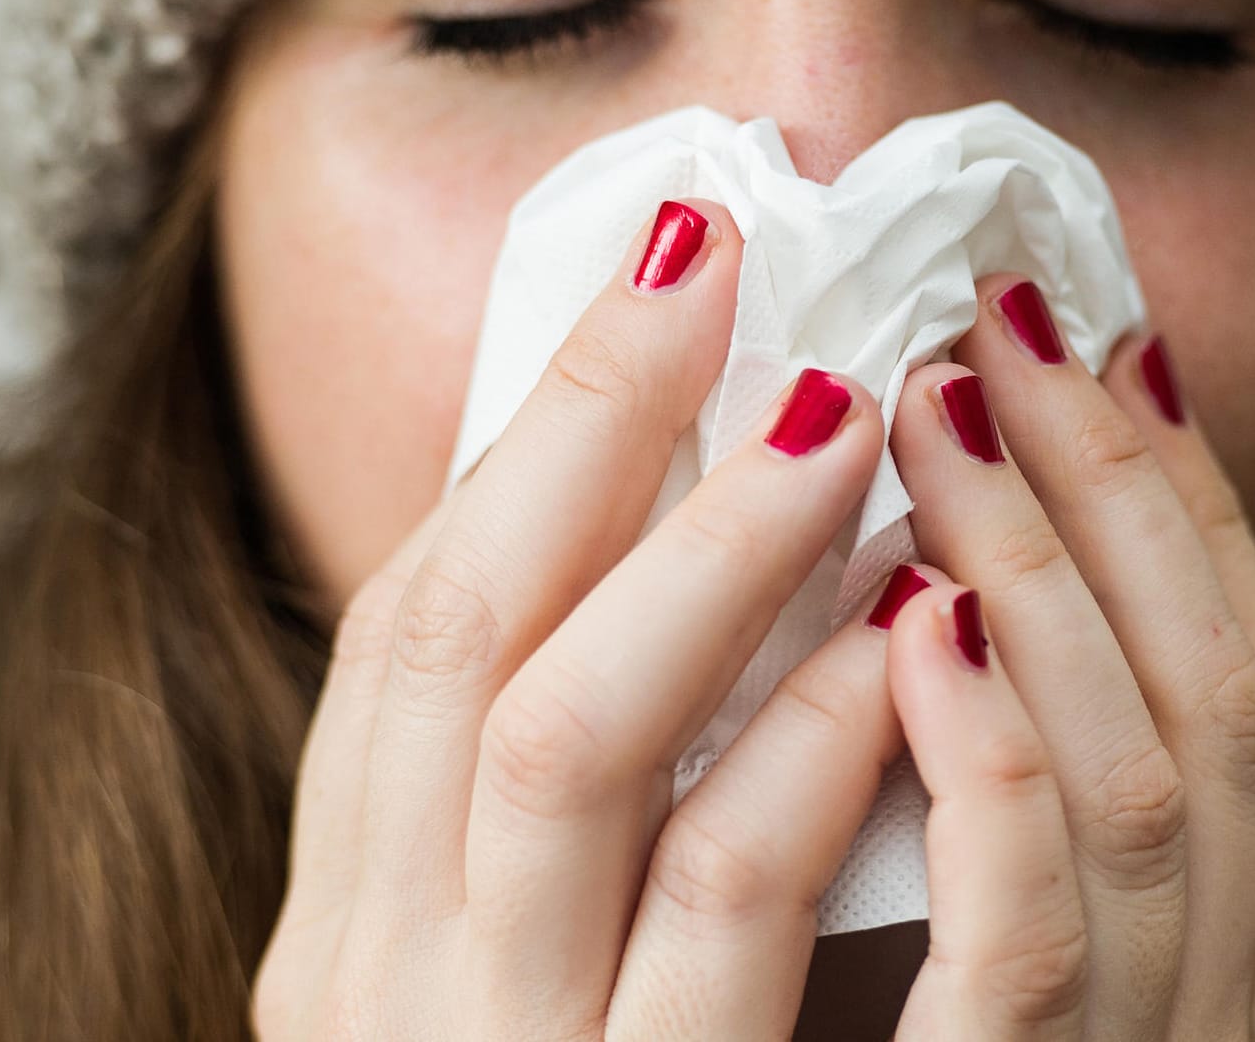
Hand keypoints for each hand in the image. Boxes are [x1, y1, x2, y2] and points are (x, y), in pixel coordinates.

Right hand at [251, 200, 912, 1039]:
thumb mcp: (511, 954)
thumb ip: (560, 784)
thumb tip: (658, 528)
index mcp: (355, 918)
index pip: (407, 634)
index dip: (525, 445)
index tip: (646, 286)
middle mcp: (388, 983)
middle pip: (468, 652)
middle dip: (593, 444)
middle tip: (730, 283)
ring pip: (581, 754)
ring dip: (714, 561)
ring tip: (836, 412)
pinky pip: (730, 914)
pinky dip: (812, 751)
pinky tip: (899, 637)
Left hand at [880, 276, 1254, 1039]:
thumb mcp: (977, 939)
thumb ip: (999, 787)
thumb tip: (925, 577)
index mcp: (1215, 943)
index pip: (1242, 688)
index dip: (1186, 503)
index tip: (1106, 348)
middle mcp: (1211, 990)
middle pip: (1210, 697)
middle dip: (1116, 486)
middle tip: (1001, 320)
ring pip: (1137, 784)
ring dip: (1042, 569)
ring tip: (939, 405)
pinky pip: (1032, 933)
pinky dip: (991, 762)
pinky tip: (918, 622)